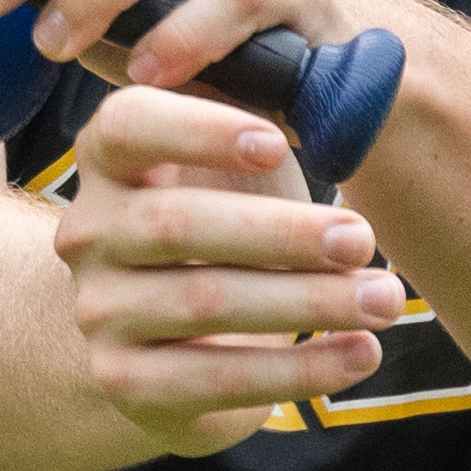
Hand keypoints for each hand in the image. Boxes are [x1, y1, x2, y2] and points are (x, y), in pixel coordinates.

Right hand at [51, 83, 403, 451]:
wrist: (175, 344)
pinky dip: (300, 368)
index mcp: (108, 161)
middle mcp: (86, 232)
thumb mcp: (235, 174)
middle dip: (282, 232)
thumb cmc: (226, 234)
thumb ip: (264, 130)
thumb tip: (356, 88)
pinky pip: (217, 378)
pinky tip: (362, 353)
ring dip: (308, 300)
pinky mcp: (123, 381)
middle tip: (364, 238)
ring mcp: (97, 310)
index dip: (198, 130)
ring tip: (385, 298)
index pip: (128, 126)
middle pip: (176, 223)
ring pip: (204, 301)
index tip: (277, 143)